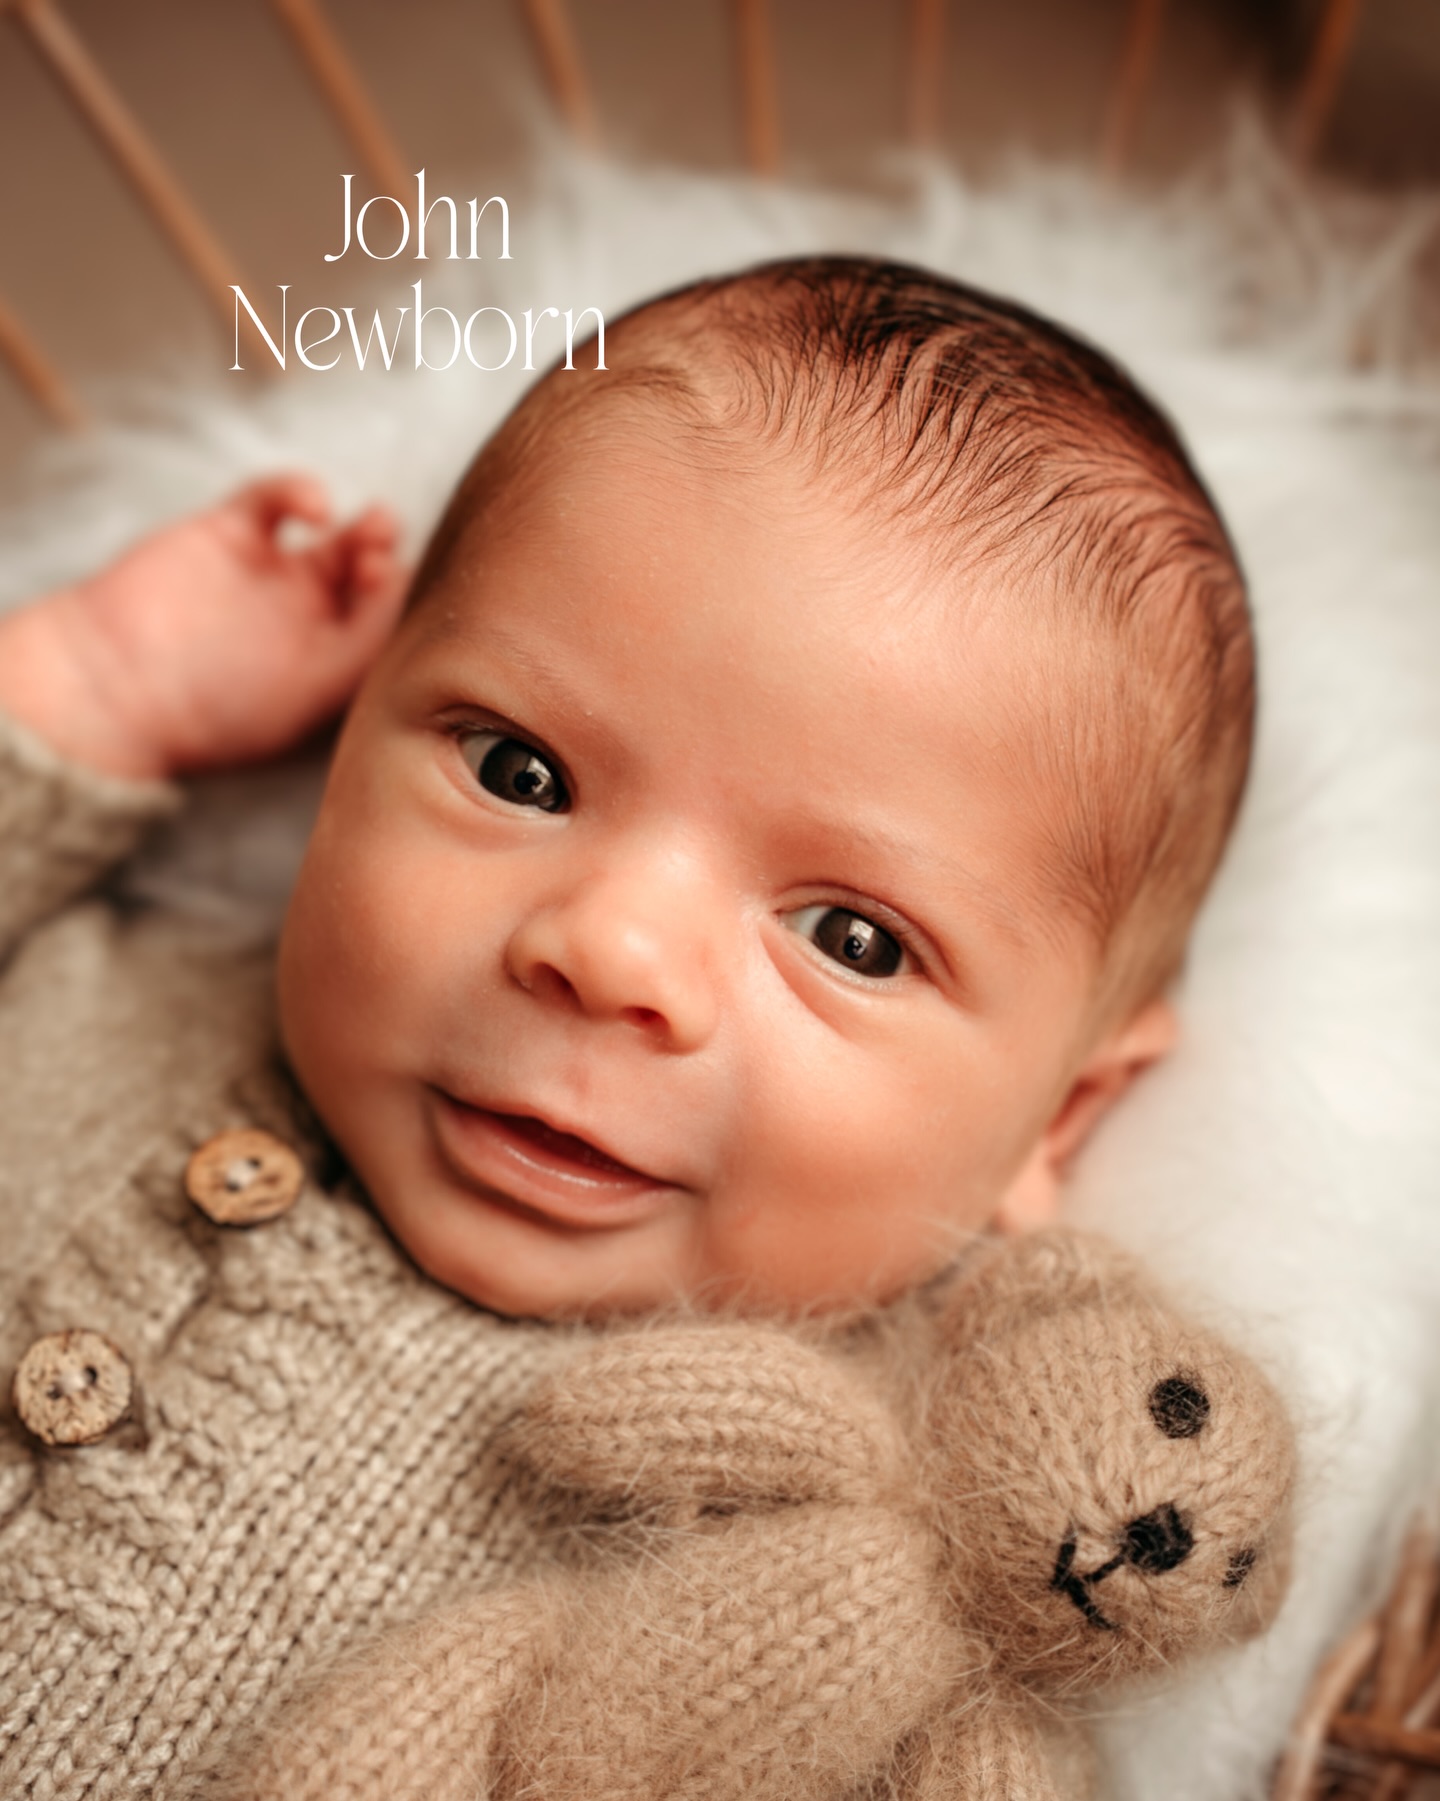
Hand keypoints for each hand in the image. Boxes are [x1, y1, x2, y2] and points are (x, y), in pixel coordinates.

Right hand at [0, 475, 409, 778]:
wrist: (113, 688)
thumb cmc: (212, 712)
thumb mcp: (305, 696)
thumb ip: (359, 650)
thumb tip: (404, 601)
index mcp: (324, 665)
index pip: (383, 622)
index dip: (400, 597)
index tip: (397, 584)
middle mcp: (301, 620)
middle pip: (364, 577)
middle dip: (384, 558)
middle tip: (385, 547)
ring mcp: (266, 576)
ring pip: (332, 538)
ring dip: (361, 528)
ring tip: (373, 526)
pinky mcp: (227, 534)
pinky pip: (274, 501)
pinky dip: (301, 491)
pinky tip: (316, 507)